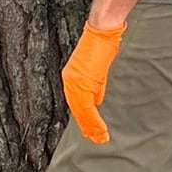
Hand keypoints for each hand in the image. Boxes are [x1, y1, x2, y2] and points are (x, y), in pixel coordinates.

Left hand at [61, 21, 125, 143]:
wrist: (101, 31)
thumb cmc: (101, 45)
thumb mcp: (97, 70)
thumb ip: (94, 86)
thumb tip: (96, 101)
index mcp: (71, 78)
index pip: (76, 103)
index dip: (84, 118)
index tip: (91, 130)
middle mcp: (69, 81)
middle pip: (77, 111)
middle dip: (87, 127)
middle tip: (96, 139)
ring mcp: (75, 83)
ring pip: (81, 113)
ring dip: (91, 128)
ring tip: (100, 139)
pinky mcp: (83, 83)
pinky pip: (87, 108)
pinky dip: (94, 121)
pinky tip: (100, 130)